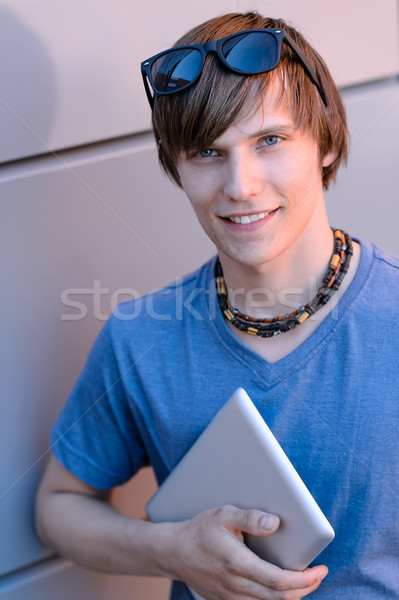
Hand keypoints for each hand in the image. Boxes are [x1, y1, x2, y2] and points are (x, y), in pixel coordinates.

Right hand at [165, 505, 327, 599]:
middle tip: (319, 574)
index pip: (280, 582)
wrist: (173, 552)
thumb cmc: (200, 530)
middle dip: (305, 588)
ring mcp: (230, 597)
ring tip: (304, 579)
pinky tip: (281, 586)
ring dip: (292, 596)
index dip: (305, 579)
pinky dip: (274, 599)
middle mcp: (235, 586)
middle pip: (280, 599)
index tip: (321, 569)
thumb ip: (250, 518)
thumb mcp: (224, 514)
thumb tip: (276, 523)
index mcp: (237, 564)